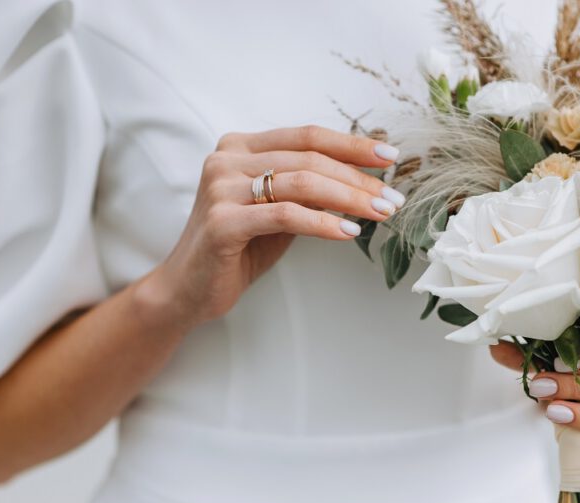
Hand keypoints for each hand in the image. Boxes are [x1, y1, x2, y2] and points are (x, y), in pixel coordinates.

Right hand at [140, 125, 402, 327]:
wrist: (188, 290)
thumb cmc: (237, 250)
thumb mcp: (277, 212)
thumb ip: (307, 190)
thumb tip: (363, 179)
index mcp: (239, 147)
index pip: (306, 136)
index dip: (351, 144)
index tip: (388, 156)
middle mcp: (226, 159)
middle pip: (308, 158)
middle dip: (357, 178)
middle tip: (391, 197)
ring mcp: (221, 188)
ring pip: (300, 182)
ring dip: (348, 198)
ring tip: (380, 214)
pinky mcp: (222, 221)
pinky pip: (285, 215)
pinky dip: (322, 223)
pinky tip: (348, 231)